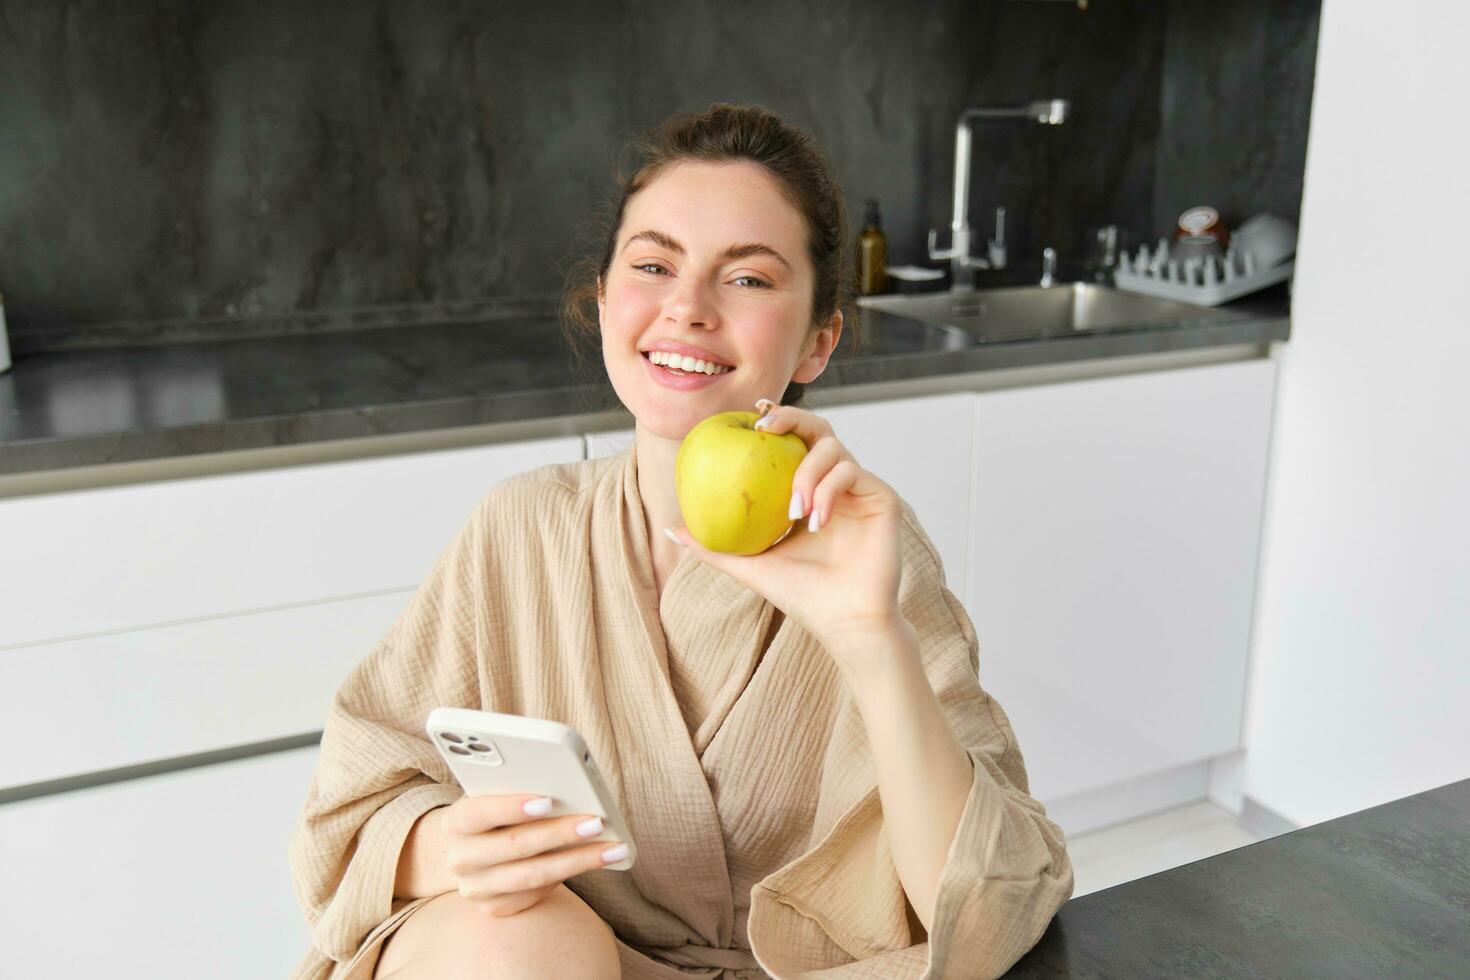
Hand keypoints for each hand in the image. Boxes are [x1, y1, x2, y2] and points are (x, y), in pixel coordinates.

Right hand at [440, 793, 626, 916]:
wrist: (468, 848)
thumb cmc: (492, 810)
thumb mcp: (494, 792)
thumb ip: (516, 786)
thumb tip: (565, 784)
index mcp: (455, 822)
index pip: (479, 813)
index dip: (511, 807)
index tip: (548, 800)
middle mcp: (460, 859)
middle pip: (515, 846)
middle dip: (560, 833)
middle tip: (597, 822)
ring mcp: (476, 888)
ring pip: (533, 875)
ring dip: (577, 860)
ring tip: (611, 848)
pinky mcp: (494, 907)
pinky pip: (536, 893)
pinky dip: (568, 875)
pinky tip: (594, 861)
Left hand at [666, 400, 904, 652]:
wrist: (846, 621)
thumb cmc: (802, 596)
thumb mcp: (750, 565)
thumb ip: (713, 545)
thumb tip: (670, 528)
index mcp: (807, 491)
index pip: (790, 444)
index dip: (774, 421)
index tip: (748, 416)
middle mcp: (834, 483)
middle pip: (816, 429)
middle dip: (790, 417)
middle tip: (763, 428)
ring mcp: (859, 489)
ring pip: (832, 448)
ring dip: (806, 473)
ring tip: (794, 510)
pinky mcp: (881, 497)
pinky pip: (850, 472)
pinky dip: (828, 491)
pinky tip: (816, 521)